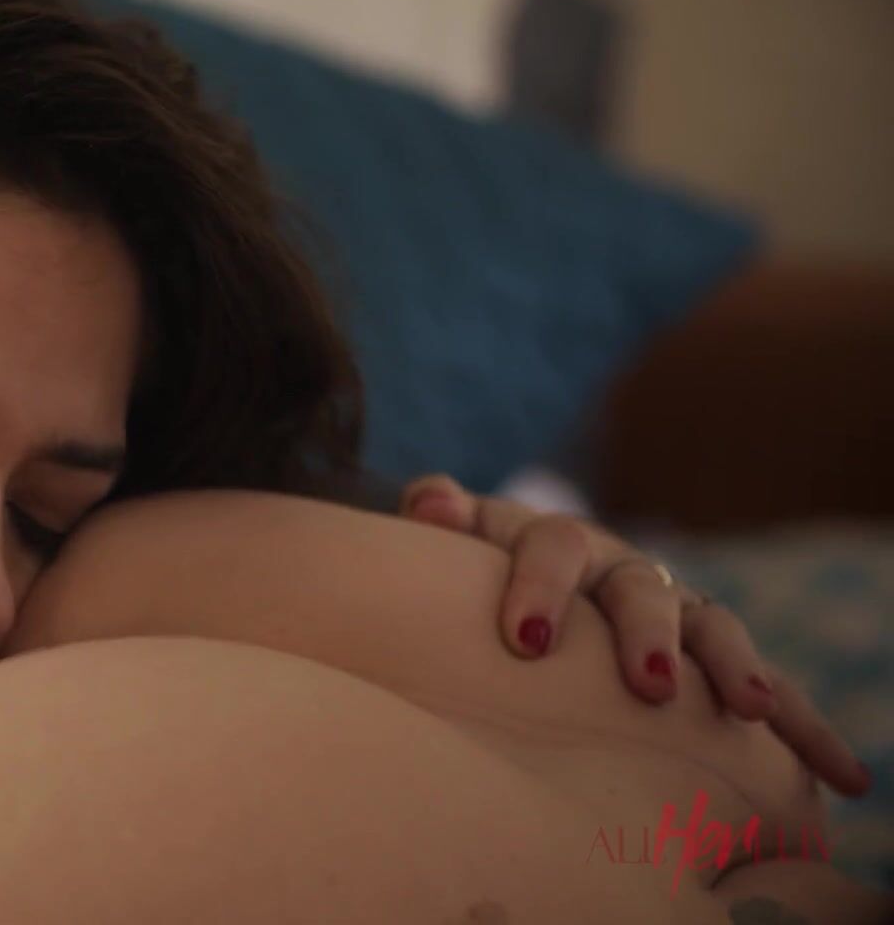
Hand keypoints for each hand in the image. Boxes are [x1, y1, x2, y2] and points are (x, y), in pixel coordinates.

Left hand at [400, 473, 871, 798]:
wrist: (516, 594)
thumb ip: (443, 519)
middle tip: (649, 684)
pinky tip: (848, 781)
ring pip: (713, 629)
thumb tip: (431, 499)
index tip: (526, 639)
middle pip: (641, 591)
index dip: (541, 585)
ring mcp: (674, 614)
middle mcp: (622, 573)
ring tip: (752, 709)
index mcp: (557, 546)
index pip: (554, 547)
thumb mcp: (453, 552)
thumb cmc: (474, 583)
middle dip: (647, 636)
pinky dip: (808, 732)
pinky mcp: (712, 663)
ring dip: (735, 667)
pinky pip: (770, 694)